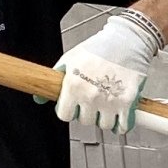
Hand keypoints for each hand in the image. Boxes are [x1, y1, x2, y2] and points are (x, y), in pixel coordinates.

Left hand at [53, 15, 157, 130]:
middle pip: (85, 121)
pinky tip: (120, 117)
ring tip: (106, 107)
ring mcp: (110, 101)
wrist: (126, 42)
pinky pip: (123, 125)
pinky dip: (121, 124)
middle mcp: (90, 96)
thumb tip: (40, 97)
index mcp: (73, 86)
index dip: (69, 110)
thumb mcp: (70, 59)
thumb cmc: (100, 48)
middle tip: (92, 103)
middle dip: (87, 113)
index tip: (73, 107)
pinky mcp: (128, 102)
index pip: (65, 115)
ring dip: (104, 118)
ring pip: (103, 125)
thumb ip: (54, 79)